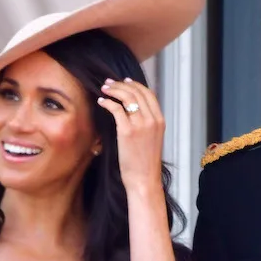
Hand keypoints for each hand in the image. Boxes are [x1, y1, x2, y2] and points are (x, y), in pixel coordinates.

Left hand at [97, 78, 165, 195]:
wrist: (144, 179)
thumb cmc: (145, 163)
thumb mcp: (152, 139)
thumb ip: (147, 123)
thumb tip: (133, 110)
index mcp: (160, 120)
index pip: (148, 93)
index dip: (135, 85)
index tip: (124, 81)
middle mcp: (152, 120)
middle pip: (137, 92)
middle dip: (121, 84)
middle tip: (109, 83)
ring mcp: (140, 125)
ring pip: (127, 97)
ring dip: (114, 90)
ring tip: (104, 89)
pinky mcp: (127, 131)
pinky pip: (116, 108)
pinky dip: (107, 102)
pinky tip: (101, 102)